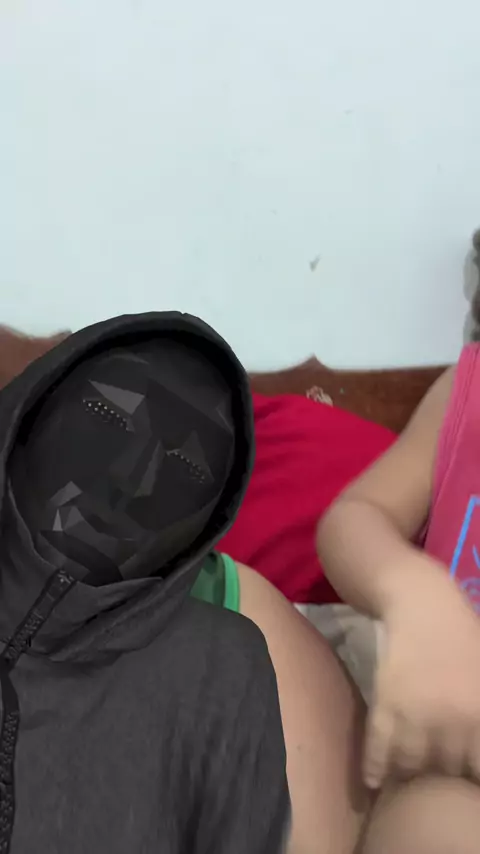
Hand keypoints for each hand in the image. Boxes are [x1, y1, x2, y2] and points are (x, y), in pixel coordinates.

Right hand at [364, 566, 479, 788]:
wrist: (422, 605)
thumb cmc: (464, 641)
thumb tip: (476, 758)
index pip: (479, 769)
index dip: (472, 787)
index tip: (465, 793)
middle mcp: (452, 720)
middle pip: (449, 774)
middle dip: (445, 786)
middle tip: (438, 795)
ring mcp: (415, 714)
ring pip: (412, 768)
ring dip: (409, 784)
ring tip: (407, 795)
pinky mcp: (386, 704)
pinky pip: (378, 748)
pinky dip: (375, 769)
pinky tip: (374, 784)